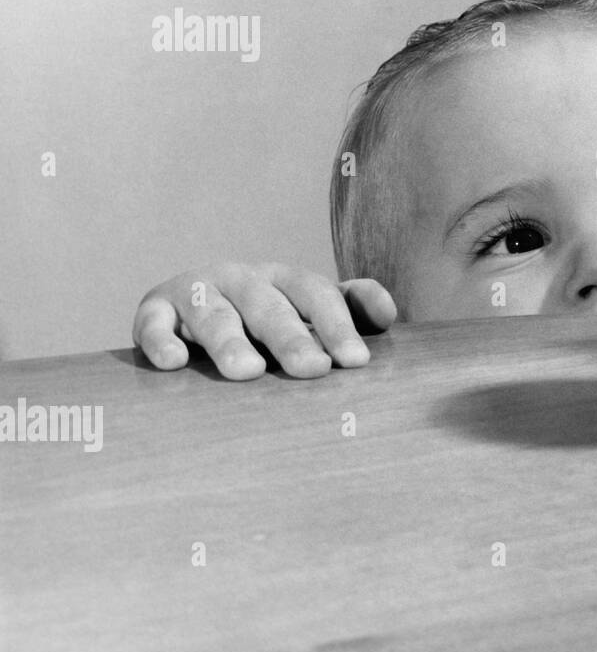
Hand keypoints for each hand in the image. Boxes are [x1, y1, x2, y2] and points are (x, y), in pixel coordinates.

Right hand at [133, 263, 397, 379]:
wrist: (190, 305)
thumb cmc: (264, 318)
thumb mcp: (307, 308)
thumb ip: (350, 308)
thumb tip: (387, 313)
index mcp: (284, 279)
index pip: (317, 294)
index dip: (338, 324)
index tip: (356, 361)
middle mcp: (242, 279)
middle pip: (269, 307)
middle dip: (292, 338)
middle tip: (314, 370)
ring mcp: (197, 292)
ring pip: (214, 315)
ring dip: (229, 341)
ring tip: (248, 372)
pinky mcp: (155, 310)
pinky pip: (154, 324)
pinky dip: (160, 340)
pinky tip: (173, 363)